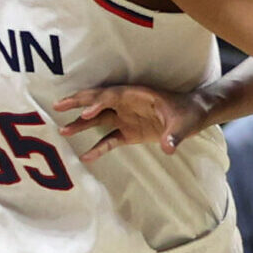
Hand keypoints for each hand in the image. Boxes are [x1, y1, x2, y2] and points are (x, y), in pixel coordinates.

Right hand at [53, 84, 211, 160]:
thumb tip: (168, 147)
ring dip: (81, 124)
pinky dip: (97, 148)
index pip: (114, 96)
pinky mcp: (129, 132)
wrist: (194, 116)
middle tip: (57, 106)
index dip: (99, 102)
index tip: (87, 112)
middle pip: (98, 101)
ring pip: (98, 119)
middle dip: (78, 102)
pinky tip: (85, 157)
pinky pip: (109, 139)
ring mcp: (127, 117)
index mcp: (138, 95)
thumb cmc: (189, 114)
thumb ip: (175, 135)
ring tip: (62, 130)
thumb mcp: (185, 124)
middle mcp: (128, 104)